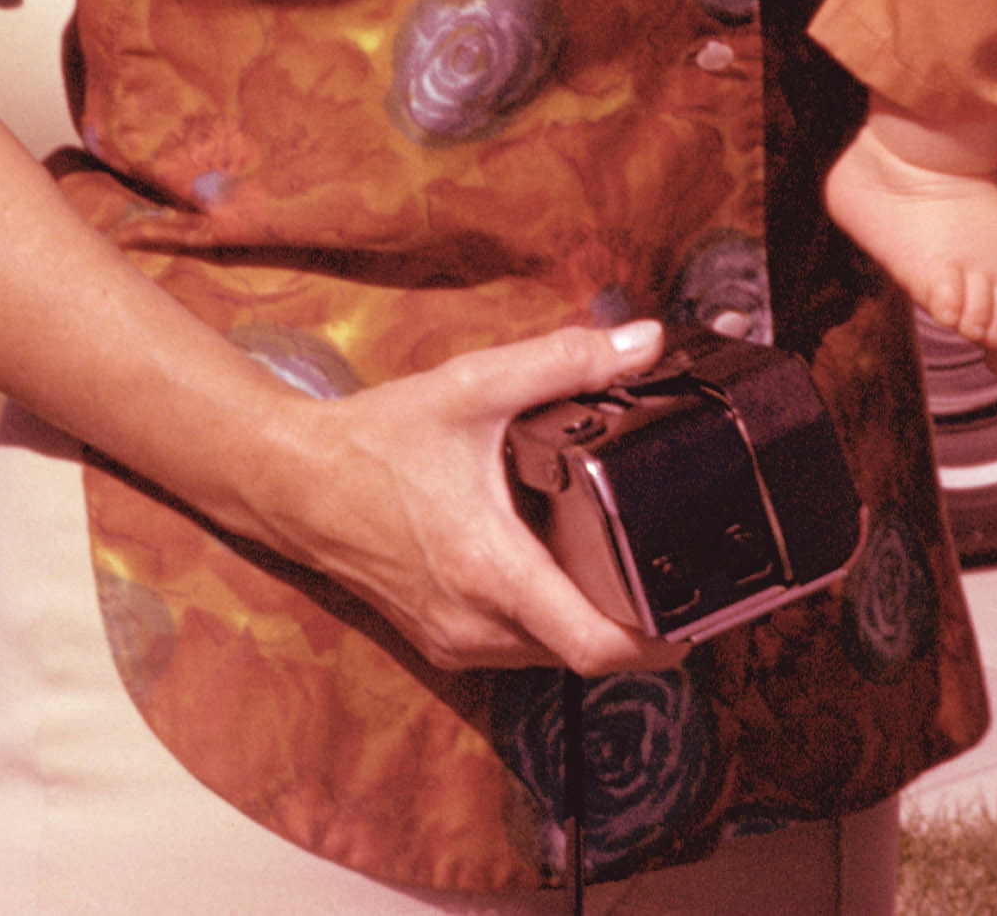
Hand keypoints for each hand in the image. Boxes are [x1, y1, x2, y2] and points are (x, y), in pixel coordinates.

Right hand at [233, 313, 689, 678]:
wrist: (294, 483)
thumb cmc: (378, 441)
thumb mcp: (474, 387)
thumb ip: (565, 362)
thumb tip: (644, 342)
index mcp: (492, 571)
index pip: (595, 647)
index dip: (660, 642)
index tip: (701, 615)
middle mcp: (476, 623)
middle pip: (585, 654)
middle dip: (639, 624)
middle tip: (681, 576)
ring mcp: (457, 640)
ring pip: (552, 654)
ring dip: (593, 621)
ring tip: (630, 565)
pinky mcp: (443, 640)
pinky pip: (519, 647)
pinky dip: (552, 617)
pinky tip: (564, 567)